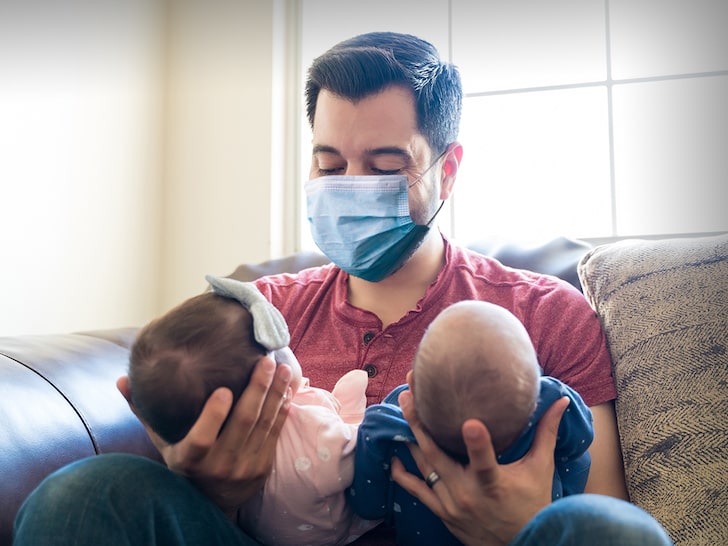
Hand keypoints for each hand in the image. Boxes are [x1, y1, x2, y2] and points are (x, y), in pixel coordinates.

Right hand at [117, 355, 291, 517]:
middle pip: (243, 423)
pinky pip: (275, 433)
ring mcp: (244, 467)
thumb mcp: (162, 442)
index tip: (224, 389)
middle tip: (265, 360)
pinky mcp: (263, 466)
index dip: (213, 416)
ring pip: (264, 424)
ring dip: (276, 393)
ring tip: (283, 367)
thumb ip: (145, 411)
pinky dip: (282, 409)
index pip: (201, 440)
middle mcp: (219, 465)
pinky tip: (287, 388)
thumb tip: (123, 379)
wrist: (212, 502)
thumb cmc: (184, 464)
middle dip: (257, 388)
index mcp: (189, 460)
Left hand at [391, 389, 568, 545]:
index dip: (477, 444)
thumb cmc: (533, 504)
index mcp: (494, 483)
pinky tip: (393, 456)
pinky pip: (416, 490)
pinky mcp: (442, 511)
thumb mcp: (541, 469)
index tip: (469, 422)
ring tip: (402, 408)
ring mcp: (451, 503)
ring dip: (410, 438)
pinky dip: (402, 474)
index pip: (484, 462)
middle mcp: (468, 494)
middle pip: (437, 455)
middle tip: (409, 394)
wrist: (522, 545)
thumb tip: (561, 401)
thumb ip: (545, 433)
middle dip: (419, 423)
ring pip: (424, 467)